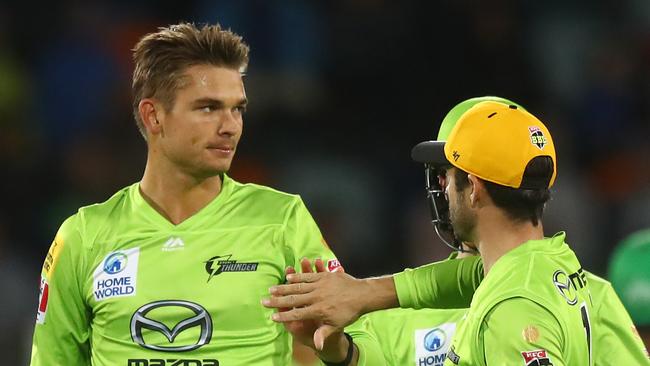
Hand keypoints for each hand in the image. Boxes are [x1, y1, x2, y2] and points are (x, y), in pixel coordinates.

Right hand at [262, 265, 396, 349]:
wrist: (362, 294)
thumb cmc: (349, 312)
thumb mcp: (337, 325)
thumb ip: (324, 334)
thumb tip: (316, 345)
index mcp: (318, 310)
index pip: (297, 314)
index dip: (284, 316)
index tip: (272, 316)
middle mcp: (316, 297)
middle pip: (293, 299)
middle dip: (278, 300)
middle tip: (265, 300)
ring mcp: (319, 285)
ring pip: (298, 286)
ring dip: (284, 287)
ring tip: (272, 288)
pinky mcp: (324, 276)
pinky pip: (308, 275)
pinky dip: (297, 276)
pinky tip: (288, 276)